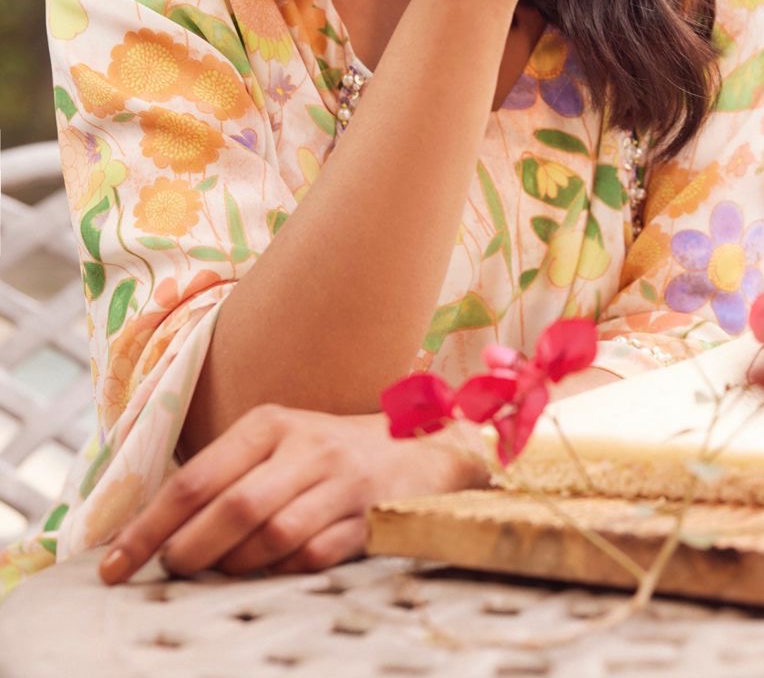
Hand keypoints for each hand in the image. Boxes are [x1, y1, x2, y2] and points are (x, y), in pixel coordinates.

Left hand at [98, 403, 484, 583]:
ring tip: (220, 572)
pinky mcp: (370, 517)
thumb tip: (155, 535)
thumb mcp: (275, 443)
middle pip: (233, 508)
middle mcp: (306, 446)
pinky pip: (314, 557)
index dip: (148, 527)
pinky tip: (272, 572)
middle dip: (189, 552)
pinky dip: (284, 572)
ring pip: (273, 537)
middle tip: (170, 572)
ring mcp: (342, 482)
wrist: (419, 451)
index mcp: (270, 423)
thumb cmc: (325, 454)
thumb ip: (224, 476)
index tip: (112, 566)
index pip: (196, 478)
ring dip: (236, 566)